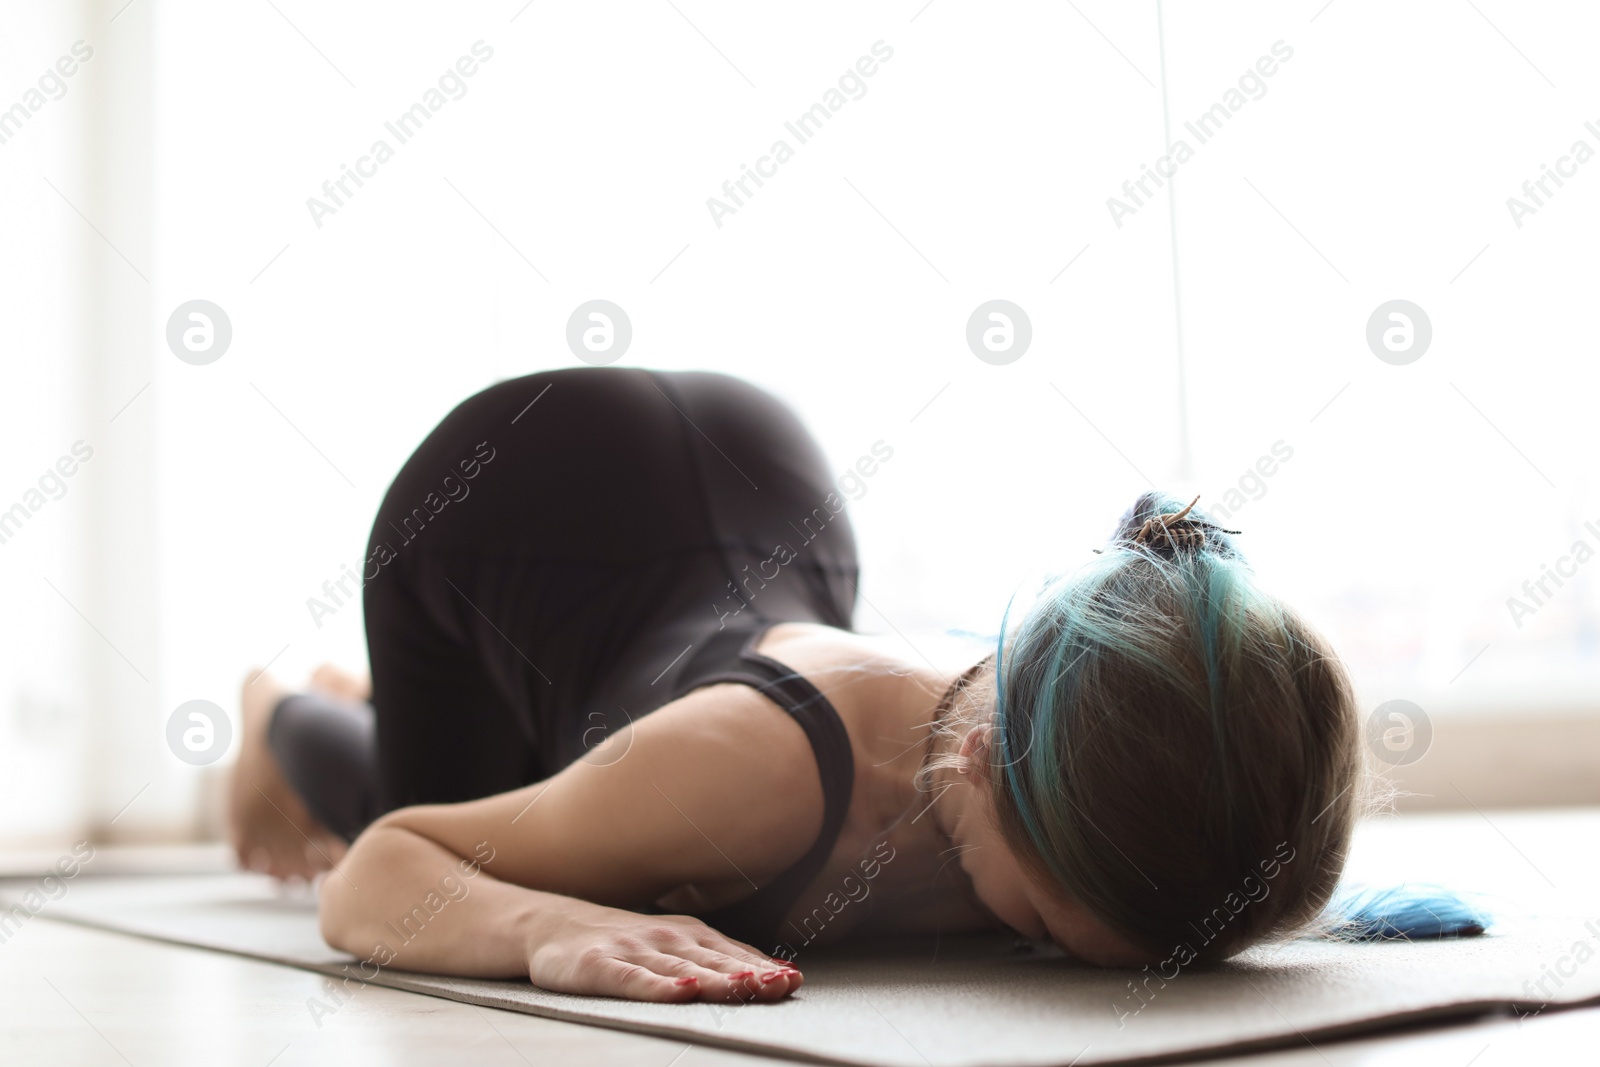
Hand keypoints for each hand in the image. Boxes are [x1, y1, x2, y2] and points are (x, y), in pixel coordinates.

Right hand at [526, 906, 801, 1002]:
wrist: (555, 925)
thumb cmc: (624, 942)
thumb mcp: (677, 944)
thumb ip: (722, 959)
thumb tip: (780, 973)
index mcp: (690, 936)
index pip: (733, 955)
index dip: (764, 968)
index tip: (793, 980)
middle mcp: (668, 939)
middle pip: (715, 962)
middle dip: (751, 975)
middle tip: (781, 985)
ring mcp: (635, 952)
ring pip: (682, 969)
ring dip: (717, 979)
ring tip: (746, 987)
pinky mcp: (602, 967)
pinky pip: (634, 979)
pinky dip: (659, 986)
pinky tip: (681, 992)